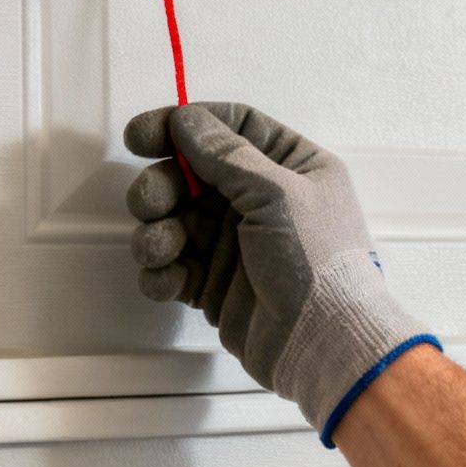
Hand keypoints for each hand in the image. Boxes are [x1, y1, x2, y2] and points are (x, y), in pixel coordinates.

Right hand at [125, 101, 436, 442]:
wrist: (324, 346)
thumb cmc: (318, 262)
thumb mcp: (277, 194)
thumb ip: (226, 154)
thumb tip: (186, 120)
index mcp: (290, 167)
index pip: (232, 127)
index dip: (184, 125)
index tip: (141, 136)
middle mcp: (261, 199)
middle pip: (192, 174)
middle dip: (162, 186)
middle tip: (149, 202)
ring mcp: (236, 243)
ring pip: (175, 220)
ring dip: (156, 232)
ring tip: (160, 249)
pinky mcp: (215, 284)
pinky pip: (173, 267)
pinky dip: (161, 273)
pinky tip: (167, 279)